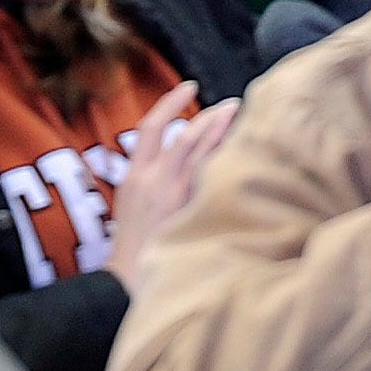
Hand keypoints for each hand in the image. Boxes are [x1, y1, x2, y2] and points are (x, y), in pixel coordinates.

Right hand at [106, 82, 240, 292]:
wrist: (125, 282)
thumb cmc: (133, 249)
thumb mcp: (133, 208)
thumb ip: (152, 183)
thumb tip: (177, 163)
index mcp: (134, 176)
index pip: (151, 125)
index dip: (170, 102)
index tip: (189, 88)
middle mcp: (152, 180)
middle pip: (184, 135)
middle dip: (209, 116)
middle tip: (232, 104)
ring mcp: (171, 196)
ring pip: (199, 152)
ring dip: (221, 131)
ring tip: (240, 117)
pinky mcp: (187, 213)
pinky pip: (210, 180)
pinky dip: (225, 163)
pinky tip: (245, 156)